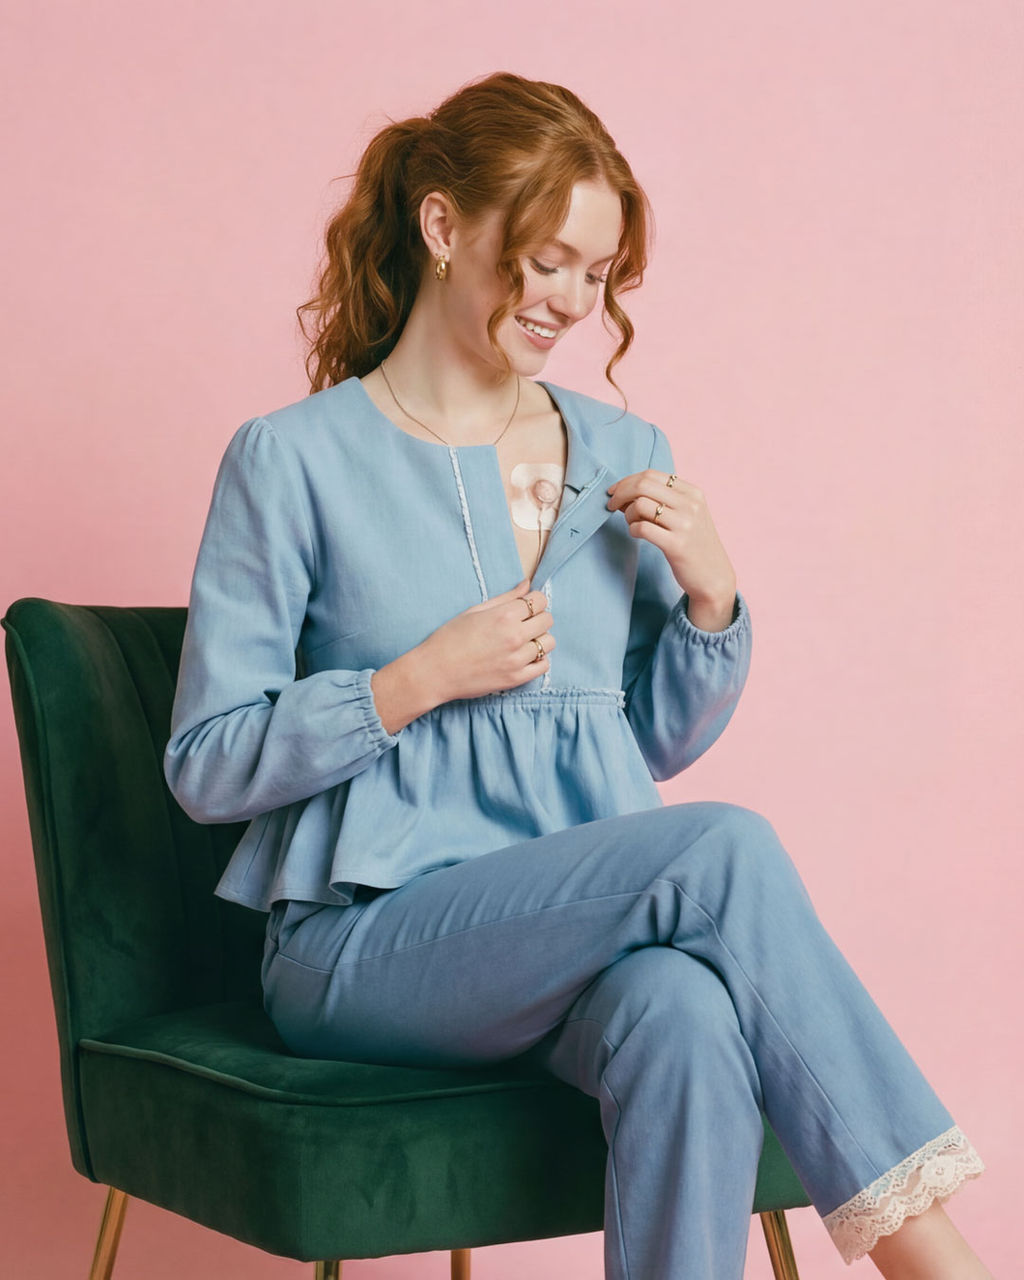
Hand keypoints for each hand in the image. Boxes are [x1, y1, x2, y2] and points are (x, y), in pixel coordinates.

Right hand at [417, 578, 555, 703]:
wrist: (435, 671)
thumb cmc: (449, 638)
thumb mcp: (475, 611)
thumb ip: (506, 598)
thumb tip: (527, 584)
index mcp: (504, 615)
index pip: (540, 600)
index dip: (535, 601)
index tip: (526, 606)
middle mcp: (514, 636)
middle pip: (547, 620)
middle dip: (538, 618)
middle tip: (524, 623)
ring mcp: (517, 659)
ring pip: (548, 642)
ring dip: (539, 639)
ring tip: (522, 641)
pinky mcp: (516, 678)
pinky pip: (543, 665)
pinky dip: (538, 660)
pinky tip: (524, 657)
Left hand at [606, 469, 736, 623]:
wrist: (713, 576)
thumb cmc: (694, 544)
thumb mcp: (687, 514)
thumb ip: (662, 500)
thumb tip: (623, 492)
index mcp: (693, 493)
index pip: (651, 475)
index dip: (627, 481)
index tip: (615, 492)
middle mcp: (690, 505)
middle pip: (643, 485)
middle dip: (620, 493)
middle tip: (611, 505)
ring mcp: (685, 524)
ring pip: (640, 505)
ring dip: (628, 515)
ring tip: (632, 524)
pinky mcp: (676, 545)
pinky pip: (642, 528)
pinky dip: (633, 530)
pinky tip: (638, 534)